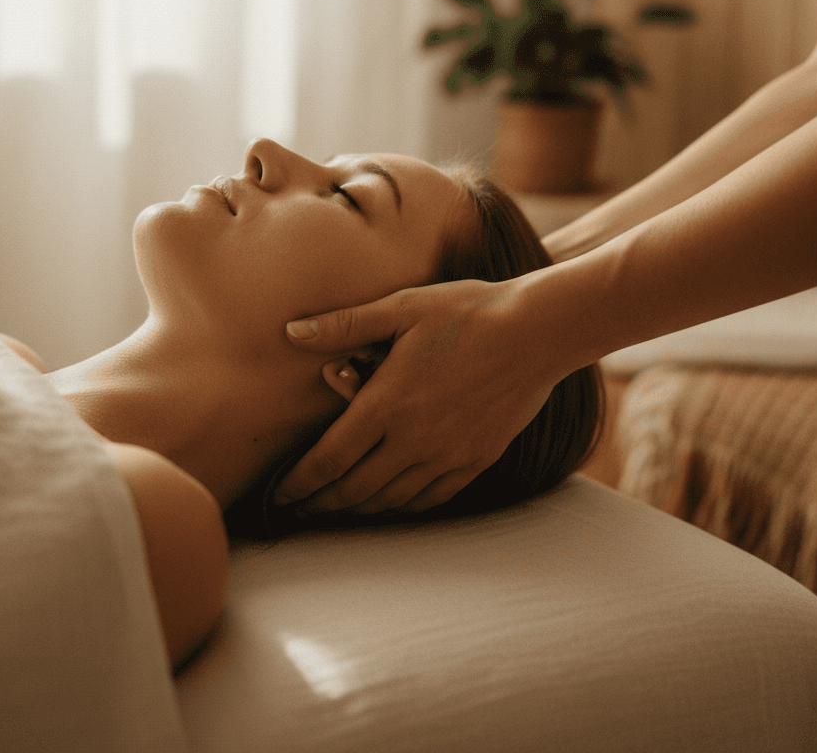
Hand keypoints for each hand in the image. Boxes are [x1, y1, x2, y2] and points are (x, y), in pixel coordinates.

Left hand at [274, 277, 555, 514]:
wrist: (537, 331)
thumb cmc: (466, 312)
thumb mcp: (402, 307)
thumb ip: (345, 324)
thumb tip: (291, 332)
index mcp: (388, 403)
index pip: (329, 460)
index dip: (299, 483)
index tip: (280, 495)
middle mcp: (414, 439)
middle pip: (355, 489)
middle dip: (321, 503)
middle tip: (299, 508)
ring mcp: (448, 454)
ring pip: (391, 499)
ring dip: (358, 508)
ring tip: (337, 507)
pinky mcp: (476, 459)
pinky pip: (431, 497)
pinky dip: (402, 505)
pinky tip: (392, 501)